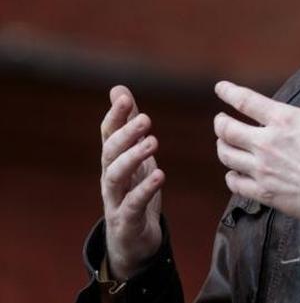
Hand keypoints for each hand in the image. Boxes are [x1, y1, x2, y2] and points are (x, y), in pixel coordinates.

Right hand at [99, 86, 164, 278]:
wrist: (132, 241)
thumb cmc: (133, 191)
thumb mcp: (134, 155)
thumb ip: (127, 124)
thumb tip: (118, 89)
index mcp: (113, 160)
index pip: (108, 133)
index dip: (114, 115)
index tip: (124, 97)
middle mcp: (110, 177)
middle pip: (109, 152)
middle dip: (125, 134)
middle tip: (146, 118)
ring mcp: (115, 199)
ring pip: (116, 176)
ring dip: (133, 157)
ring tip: (153, 142)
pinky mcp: (126, 220)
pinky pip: (133, 203)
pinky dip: (145, 189)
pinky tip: (160, 175)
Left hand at [213, 36, 299, 221]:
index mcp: (284, 120)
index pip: (245, 100)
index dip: (228, 92)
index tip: (220, 88)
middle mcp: (267, 144)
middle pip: (227, 130)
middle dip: (220, 122)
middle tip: (220, 120)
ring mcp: (263, 170)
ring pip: (227, 156)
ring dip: (223, 147)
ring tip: (225, 143)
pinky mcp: (265, 193)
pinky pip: (235, 184)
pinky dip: (231, 176)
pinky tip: (235, 173)